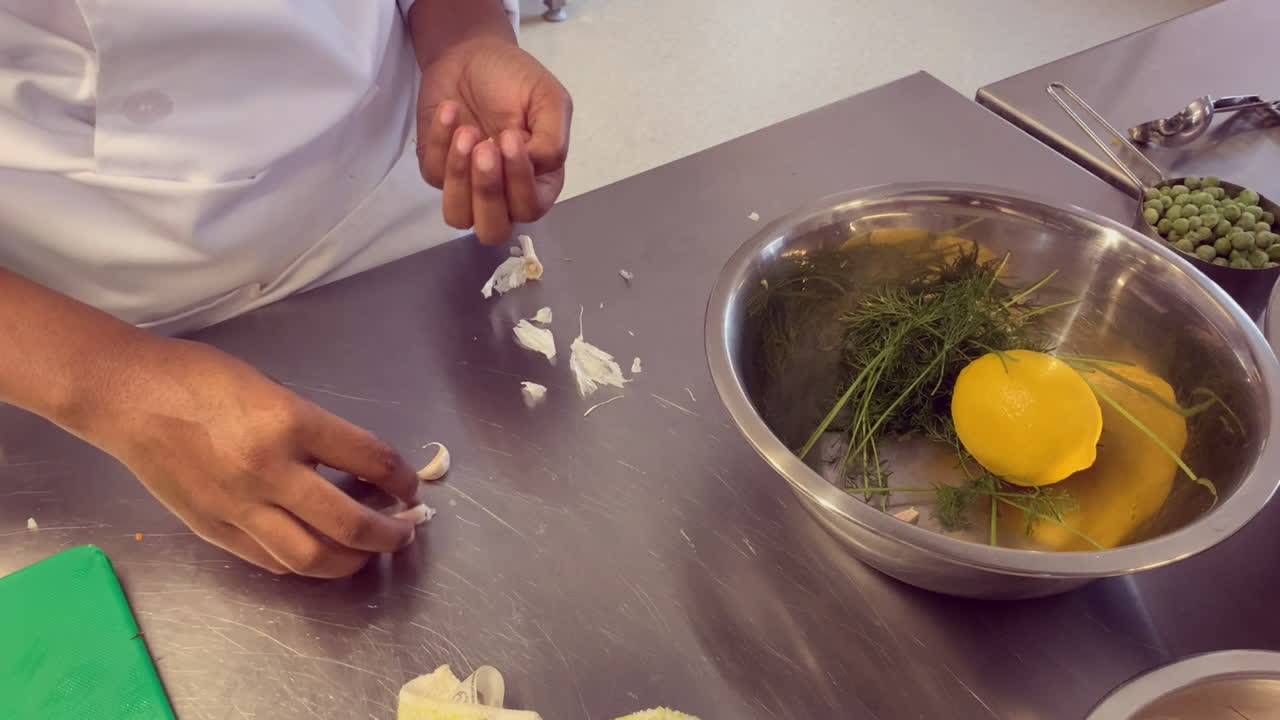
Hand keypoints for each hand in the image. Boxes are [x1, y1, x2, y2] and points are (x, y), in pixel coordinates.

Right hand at [90, 338, 420, 577]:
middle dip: (389, 534)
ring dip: (352, 561)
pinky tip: (319, 554)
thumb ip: (314, 431)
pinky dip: (304, 563)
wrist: (128, 396)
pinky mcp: (213, 530)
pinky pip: (271, 561)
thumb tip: (357, 465)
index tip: (410, 485)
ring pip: (311, 557)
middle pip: (349, 523)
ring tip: (368, 553)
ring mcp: (239, 507)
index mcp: (291, 423)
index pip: (369, 459)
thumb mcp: (274, 390)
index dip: (400, 477)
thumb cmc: (202, 379)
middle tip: (405, 531)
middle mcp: (270, 471)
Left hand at [416, 37, 572, 244]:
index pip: (530, 207)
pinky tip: (451, 110)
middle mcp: (505, 192)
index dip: (518, 182)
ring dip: (459, 176)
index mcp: (539, 180)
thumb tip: (535, 166)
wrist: (470, 54)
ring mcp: (468, 185)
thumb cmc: (515, 79)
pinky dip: (441, 141)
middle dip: (487, 192)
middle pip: (493, 229)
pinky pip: (434, 176)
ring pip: (459, 217)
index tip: (511, 137)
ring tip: (465, 131)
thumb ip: (554, 138)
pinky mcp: (438, 171)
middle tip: (484, 147)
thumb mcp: (549, 98)